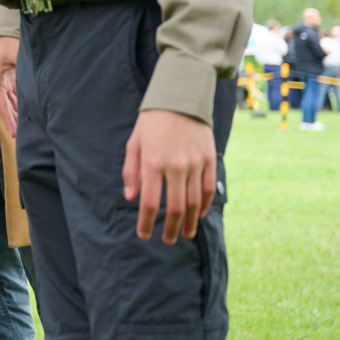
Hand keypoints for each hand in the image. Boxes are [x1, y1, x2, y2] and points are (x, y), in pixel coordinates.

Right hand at [0, 35, 17, 137]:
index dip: (9, 120)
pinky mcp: (7, 80)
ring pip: (10, 103)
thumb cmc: (6, 42)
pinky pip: (14, 96)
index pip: (2, 105)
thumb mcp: (17, 56)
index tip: (14, 133)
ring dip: (17, 114)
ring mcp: (1, 82)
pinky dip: (20, 105)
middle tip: (22, 137)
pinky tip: (27, 114)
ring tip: (27, 128)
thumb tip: (36, 87)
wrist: (0, 32)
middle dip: (14, 121)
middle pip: (6, 107)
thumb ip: (25, 72)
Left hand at [123, 109, 216, 244]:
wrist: (181, 98)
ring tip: (184, 233)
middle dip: (171, 229)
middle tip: (168, 240)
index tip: (144, 234)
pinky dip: (204, 205)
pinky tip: (198, 215)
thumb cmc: (152, 122)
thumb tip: (130, 197)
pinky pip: (208, 189)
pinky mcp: (209, 160)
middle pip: (175, 208)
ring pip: (194, 203)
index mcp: (152, 163)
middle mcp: (175, 166)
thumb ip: (131, 171)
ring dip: (189, 222)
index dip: (146, 222)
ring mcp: (194, 164)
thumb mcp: (134, 143)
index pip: (149, 202)